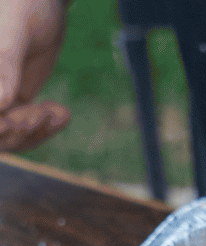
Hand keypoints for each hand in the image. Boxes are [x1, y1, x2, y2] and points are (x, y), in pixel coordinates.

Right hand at [0, 0, 68, 152]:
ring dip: (34, 132)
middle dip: (15, 132)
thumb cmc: (22, 6)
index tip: (13, 124)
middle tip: (42, 115)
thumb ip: (5, 65)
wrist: (41, 5)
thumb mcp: (13, 32)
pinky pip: (27, 129)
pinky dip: (46, 128)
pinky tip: (62, 113)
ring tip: (57, 113)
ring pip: (9, 137)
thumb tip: (0, 104)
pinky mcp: (14, 103)